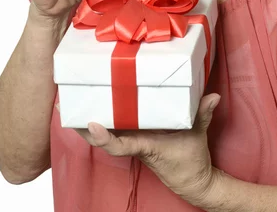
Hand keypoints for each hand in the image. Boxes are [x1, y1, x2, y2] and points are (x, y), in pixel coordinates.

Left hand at [73, 94, 220, 206]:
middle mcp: (135, 145)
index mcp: (146, 146)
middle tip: (64, 106)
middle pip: (102, 138)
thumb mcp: (197, 136)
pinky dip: (102, 121)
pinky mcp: (136, 140)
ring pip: (105, 135)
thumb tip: (212, 96)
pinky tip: (94, 107)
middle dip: (82, 126)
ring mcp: (133, 143)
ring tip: (70, 103)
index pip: (119, 146)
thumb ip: (202, 114)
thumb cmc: (191, 161)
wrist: (193, 182)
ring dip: (87, 123)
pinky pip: (114, 131)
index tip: (91, 125)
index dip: (103, 138)